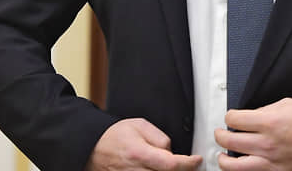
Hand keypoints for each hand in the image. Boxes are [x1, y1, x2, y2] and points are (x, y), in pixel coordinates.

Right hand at [85, 118, 202, 170]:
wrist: (94, 149)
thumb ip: (160, 138)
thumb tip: (172, 152)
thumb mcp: (139, 126)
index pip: (171, 164)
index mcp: (139, 153)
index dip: (188, 164)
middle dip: (181, 170)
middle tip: (187, 163)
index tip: (196, 160)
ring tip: (173, 165)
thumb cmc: (115, 136)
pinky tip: (161, 169)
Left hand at [214, 98, 291, 170]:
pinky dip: (241, 169)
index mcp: (269, 122)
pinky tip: (240, 164)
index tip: (231, 117)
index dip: (229, 117)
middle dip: (220, 135)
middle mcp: (267, 143)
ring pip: (233, 165)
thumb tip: (249, 117)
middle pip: (228, 141)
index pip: (234, 120)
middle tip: (221, 133)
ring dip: (223, 158)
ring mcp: (270, 160)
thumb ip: (264, 110)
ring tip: (222, 154)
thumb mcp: (286, 104)